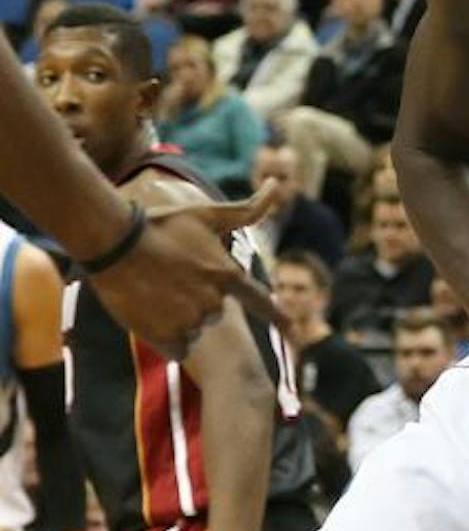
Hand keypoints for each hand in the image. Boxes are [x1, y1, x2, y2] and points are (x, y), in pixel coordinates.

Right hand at [93, 184, 285, 357]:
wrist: (112, 242)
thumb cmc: (160, 224)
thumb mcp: (208, 214)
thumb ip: (248, 210)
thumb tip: (275, 184)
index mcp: (227, 275)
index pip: (262, 302)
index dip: (279, 317)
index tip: (293, 330)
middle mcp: (214, 302)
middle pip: (215, 311)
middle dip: (198, 299)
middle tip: (170, 278)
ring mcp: (189, 320)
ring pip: (194, 328)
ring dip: (180, 317)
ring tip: (156, 291)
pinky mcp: (164, 336)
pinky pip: (178, 347)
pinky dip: (167, 336)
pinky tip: (150, 314)